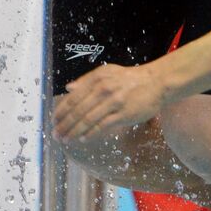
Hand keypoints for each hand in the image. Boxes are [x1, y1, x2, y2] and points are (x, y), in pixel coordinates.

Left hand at [52, 63, 166, 140]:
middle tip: (56, 134)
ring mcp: (114, 102)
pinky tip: (83, 138)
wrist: (156, 82)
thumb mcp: (108, 72)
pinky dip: (91, 133)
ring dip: (74, 131)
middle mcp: (104, 89)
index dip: (61, 111)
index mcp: (97, 78)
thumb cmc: (130, 78)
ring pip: (88, 120)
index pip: (73, 97)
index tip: (54, 121)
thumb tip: (68, 88)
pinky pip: (103, 126)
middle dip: (64, 125)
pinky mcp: (124, 114)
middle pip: (78, 110)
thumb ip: (87, 79)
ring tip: (66, 139)